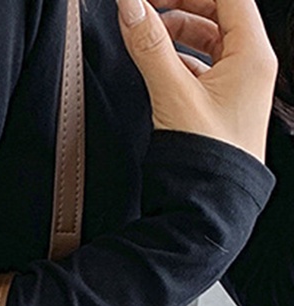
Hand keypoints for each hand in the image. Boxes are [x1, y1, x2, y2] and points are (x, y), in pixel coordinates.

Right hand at [116, 0, 278, 160]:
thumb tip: (131, 6)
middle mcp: (251, 66)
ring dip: (177, 33)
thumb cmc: (206, 159)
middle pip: (219, 13)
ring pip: (209, 41)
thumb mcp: (173, 95)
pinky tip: (157, 66)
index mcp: (253, 55)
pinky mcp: (221, 105)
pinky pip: (202, 67)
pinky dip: (178, 60)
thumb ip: (150, 47)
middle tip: (146, 7)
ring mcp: (237, 86)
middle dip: (181, 5)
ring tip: (147, 35)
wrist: (208, 207)